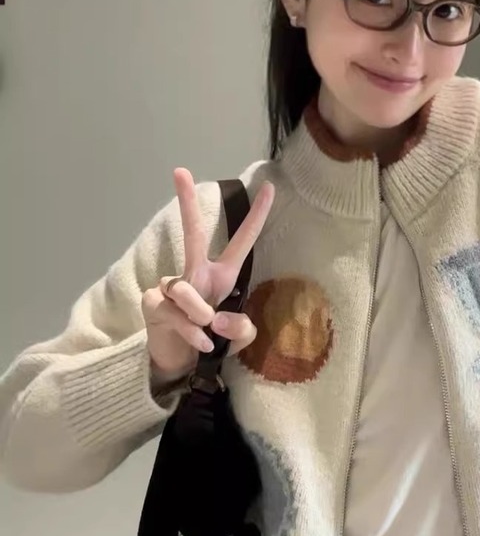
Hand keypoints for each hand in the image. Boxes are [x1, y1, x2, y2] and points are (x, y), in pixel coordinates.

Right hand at [142, 168, 273, 382]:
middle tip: (180, 170)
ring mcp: (171, 286)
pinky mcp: (153, 302)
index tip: (270, 188)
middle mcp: (195, 274)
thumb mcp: (238, 339)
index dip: (257, 217)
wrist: (182, 365)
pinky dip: (190, 331)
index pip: (242, 242)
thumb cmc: (213, 342)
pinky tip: (200, 343)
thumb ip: (241, 329)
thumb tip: (217, 317)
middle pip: (192, 234)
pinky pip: (174, 313)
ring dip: (199, 313)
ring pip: (186, 290)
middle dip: (186, 203)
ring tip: (206, 331)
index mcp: (222, 275)